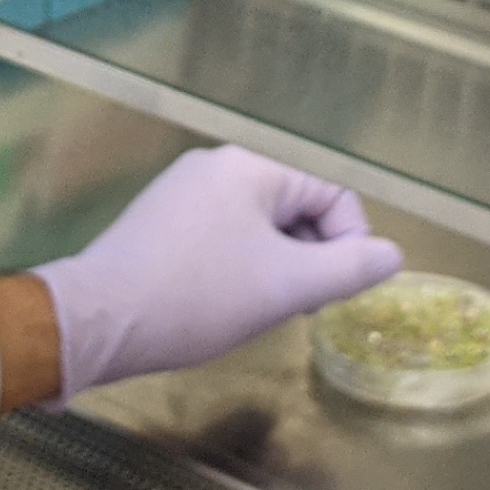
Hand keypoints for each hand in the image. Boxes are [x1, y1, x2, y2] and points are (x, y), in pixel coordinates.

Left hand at [30, 147, 404, 395]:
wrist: (97, 322)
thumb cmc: (197, 298)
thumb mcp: (287, 286)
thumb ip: (348, 268)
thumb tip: (392, 255)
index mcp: (250, 167)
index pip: (331, 193)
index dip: (349, 244)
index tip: (333, 293)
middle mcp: (215, 167)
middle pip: (295, 207)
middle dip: (309, 258)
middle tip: (297, 308)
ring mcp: (182, 195)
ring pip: (260, 228)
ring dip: (275, 268)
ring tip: (258, 311)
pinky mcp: (159, 225)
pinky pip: (222, 239)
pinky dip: (238, 271)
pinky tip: (223, 307)